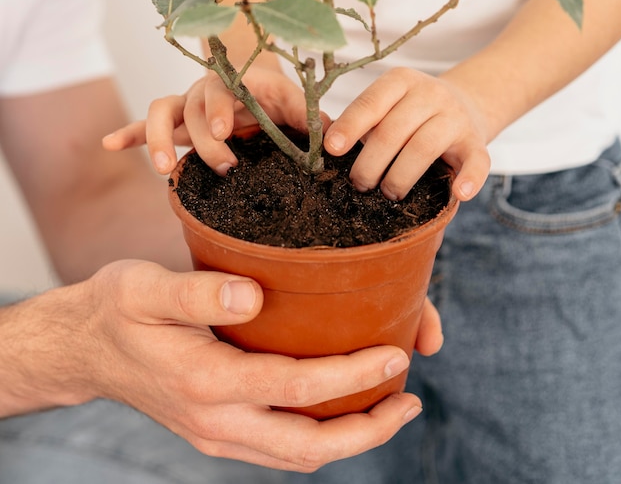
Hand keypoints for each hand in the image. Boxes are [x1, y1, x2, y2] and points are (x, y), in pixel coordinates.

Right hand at [1, 260, 426, 471]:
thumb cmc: (117, 310)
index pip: (298, 390)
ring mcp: (216, 433)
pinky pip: (279, 447)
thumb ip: (197, 292)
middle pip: (307, 446)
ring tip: (389, 406)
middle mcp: (216, 421)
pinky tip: (338, 406)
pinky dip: (319, 434)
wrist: (86, 346)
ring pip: (296, 455)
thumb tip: (253, 295)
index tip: (395, 355)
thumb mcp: (145, 288)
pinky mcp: (216, 430)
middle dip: (368, 430)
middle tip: (409, 400)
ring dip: (349, 438)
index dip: (353, 376)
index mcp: (205, 383)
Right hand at [104, 70, 329, 176]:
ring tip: (164, 169)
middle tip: (223, 167)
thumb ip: (314, 119)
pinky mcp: (174, 123)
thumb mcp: (297, 106)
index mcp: (235, 82)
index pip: (219, 88)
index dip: (218, 109)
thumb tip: (337, 140)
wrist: (259, 87)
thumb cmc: (280, 99)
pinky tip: (109, 144)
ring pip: (159, 111)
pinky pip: (143, 124)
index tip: (226, 134)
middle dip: (202, 140)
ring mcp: (186, 105)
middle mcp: (205, 91)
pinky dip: (128, 134)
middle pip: (190, 109)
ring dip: (155, 139)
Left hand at [323, 66, 490, 201]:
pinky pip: (477, 161)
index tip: (332, 149)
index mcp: (400, 81)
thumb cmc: (410, 113)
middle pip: (393, 132)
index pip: (370, 103)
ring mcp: (455, 117)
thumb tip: (330, 148)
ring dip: (400, 177)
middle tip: (358, 184)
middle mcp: (430, 94)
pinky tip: (459, 194)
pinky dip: (469, 178)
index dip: (350, 127)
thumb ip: (364, 121)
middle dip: (369, 164)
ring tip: (388, 194)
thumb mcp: (388, 106)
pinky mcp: (476, 142)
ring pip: (423, 148)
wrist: (467, 103)